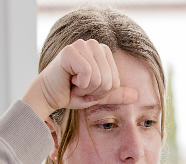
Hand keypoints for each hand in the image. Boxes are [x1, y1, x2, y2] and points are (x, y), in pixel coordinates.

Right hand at [23, 39, 139, 121]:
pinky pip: (88, 74)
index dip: (102, 92)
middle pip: (109, 80)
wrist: (48, 97)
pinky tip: (69, 80)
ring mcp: (81, 45)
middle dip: (95, 91)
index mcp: (103, 52)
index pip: (116, 80)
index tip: (87, 89)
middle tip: (79, 87)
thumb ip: (115, 94)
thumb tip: (136, 96)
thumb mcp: (97, 95)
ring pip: (99, 78)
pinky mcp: (70, 51)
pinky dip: (80, 85)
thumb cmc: (71, 93)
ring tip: (74, 84)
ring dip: (86, 89)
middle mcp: (93, 45)